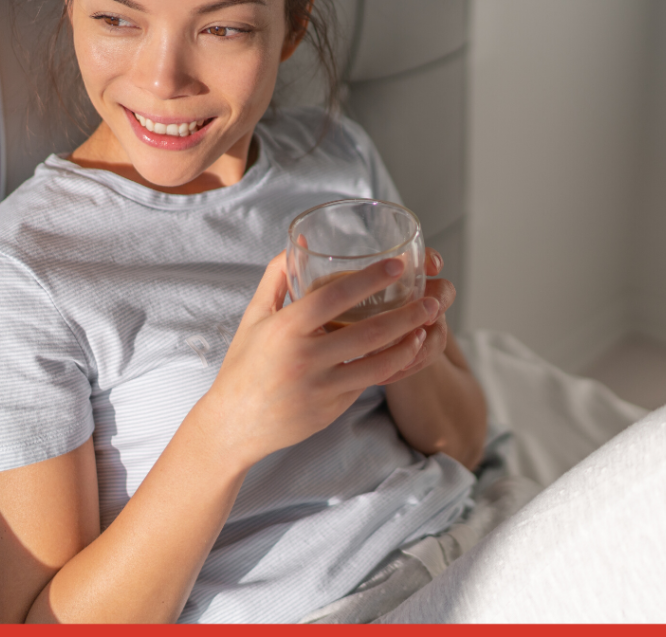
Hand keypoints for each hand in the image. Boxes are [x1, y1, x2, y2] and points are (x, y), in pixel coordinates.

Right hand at [198, 252, 439, 468]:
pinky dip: (392, 366)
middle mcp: (303, 358)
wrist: (233, 425)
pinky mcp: (330, 409)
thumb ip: (278, 276)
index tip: (398, 265)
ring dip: (408, 344)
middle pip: (367, 333)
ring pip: (377, 364)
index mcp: (284, 328)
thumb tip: (304, 240)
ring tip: (428, 326)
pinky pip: (368, 384)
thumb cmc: (245, 363)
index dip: (369, 279)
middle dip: (406, 315)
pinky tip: (409, 351)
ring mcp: (319, 387)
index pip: (333, 297)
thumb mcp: (255, 316)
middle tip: (432, 299)